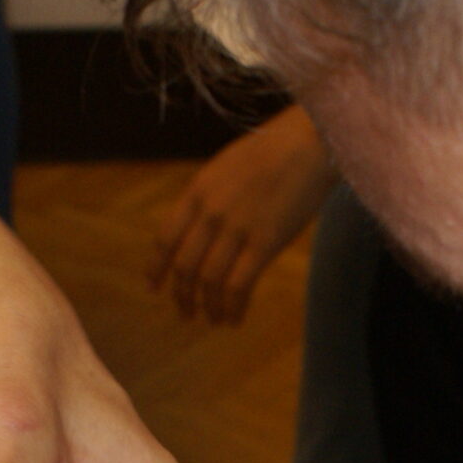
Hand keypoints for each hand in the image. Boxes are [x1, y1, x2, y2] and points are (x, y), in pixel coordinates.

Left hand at [150, 105, 337, 323]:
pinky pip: (239, 285)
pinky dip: (233, 308)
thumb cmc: (273, 151)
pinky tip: (234, 319)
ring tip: (213, 320)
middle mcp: (210, 212)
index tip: (153, 287)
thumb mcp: (225, 168)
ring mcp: (236, 228)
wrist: (309, 142)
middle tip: (186, 313)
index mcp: (197, 191)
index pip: (166, 238)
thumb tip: (197, 230)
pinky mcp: (264, 242)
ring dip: (209, 307)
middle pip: (185, 266)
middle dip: (182, 296)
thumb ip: (207, 198)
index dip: (156, 268)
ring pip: (210, 281)